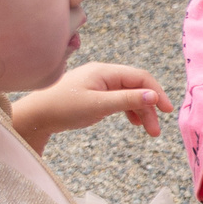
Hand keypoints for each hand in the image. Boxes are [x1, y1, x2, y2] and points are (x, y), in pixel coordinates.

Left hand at [11, 61, 174, 147]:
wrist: (35, 116)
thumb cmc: (63, 108)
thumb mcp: (98, 105)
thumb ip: (127, 99)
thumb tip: (153, 95)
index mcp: (105, 71)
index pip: (141, 78)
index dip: (157, 92)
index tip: (167, 111)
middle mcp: (104, 74)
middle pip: (137, 87)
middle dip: (149, 108)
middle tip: (155, 132)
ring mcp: (99, 84)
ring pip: (129, 95)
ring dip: (140, 112)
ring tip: (147, 131)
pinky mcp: (94, 94)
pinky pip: (118, 99)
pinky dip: (129, 110)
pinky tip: (133, 123)